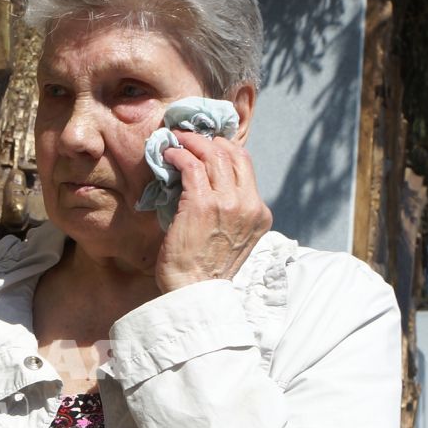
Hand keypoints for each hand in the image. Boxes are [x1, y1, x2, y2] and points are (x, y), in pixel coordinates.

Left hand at [154, 132, 271, 291]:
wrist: (194, 291)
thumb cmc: (204, 269)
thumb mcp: (231, 238)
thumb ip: (230, 212)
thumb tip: (207, 185)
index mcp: (259, 213)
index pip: (246, 166)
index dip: (225, 150)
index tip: (206, 146)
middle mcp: (249, 205)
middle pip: (234, 155)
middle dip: (209, 140)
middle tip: (188, 136)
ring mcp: (228, 203)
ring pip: (213, 156)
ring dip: (192, 143)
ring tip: (176, 140)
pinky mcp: (202, 204)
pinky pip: (191, 166)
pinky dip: (179, 155)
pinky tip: (168, 155)